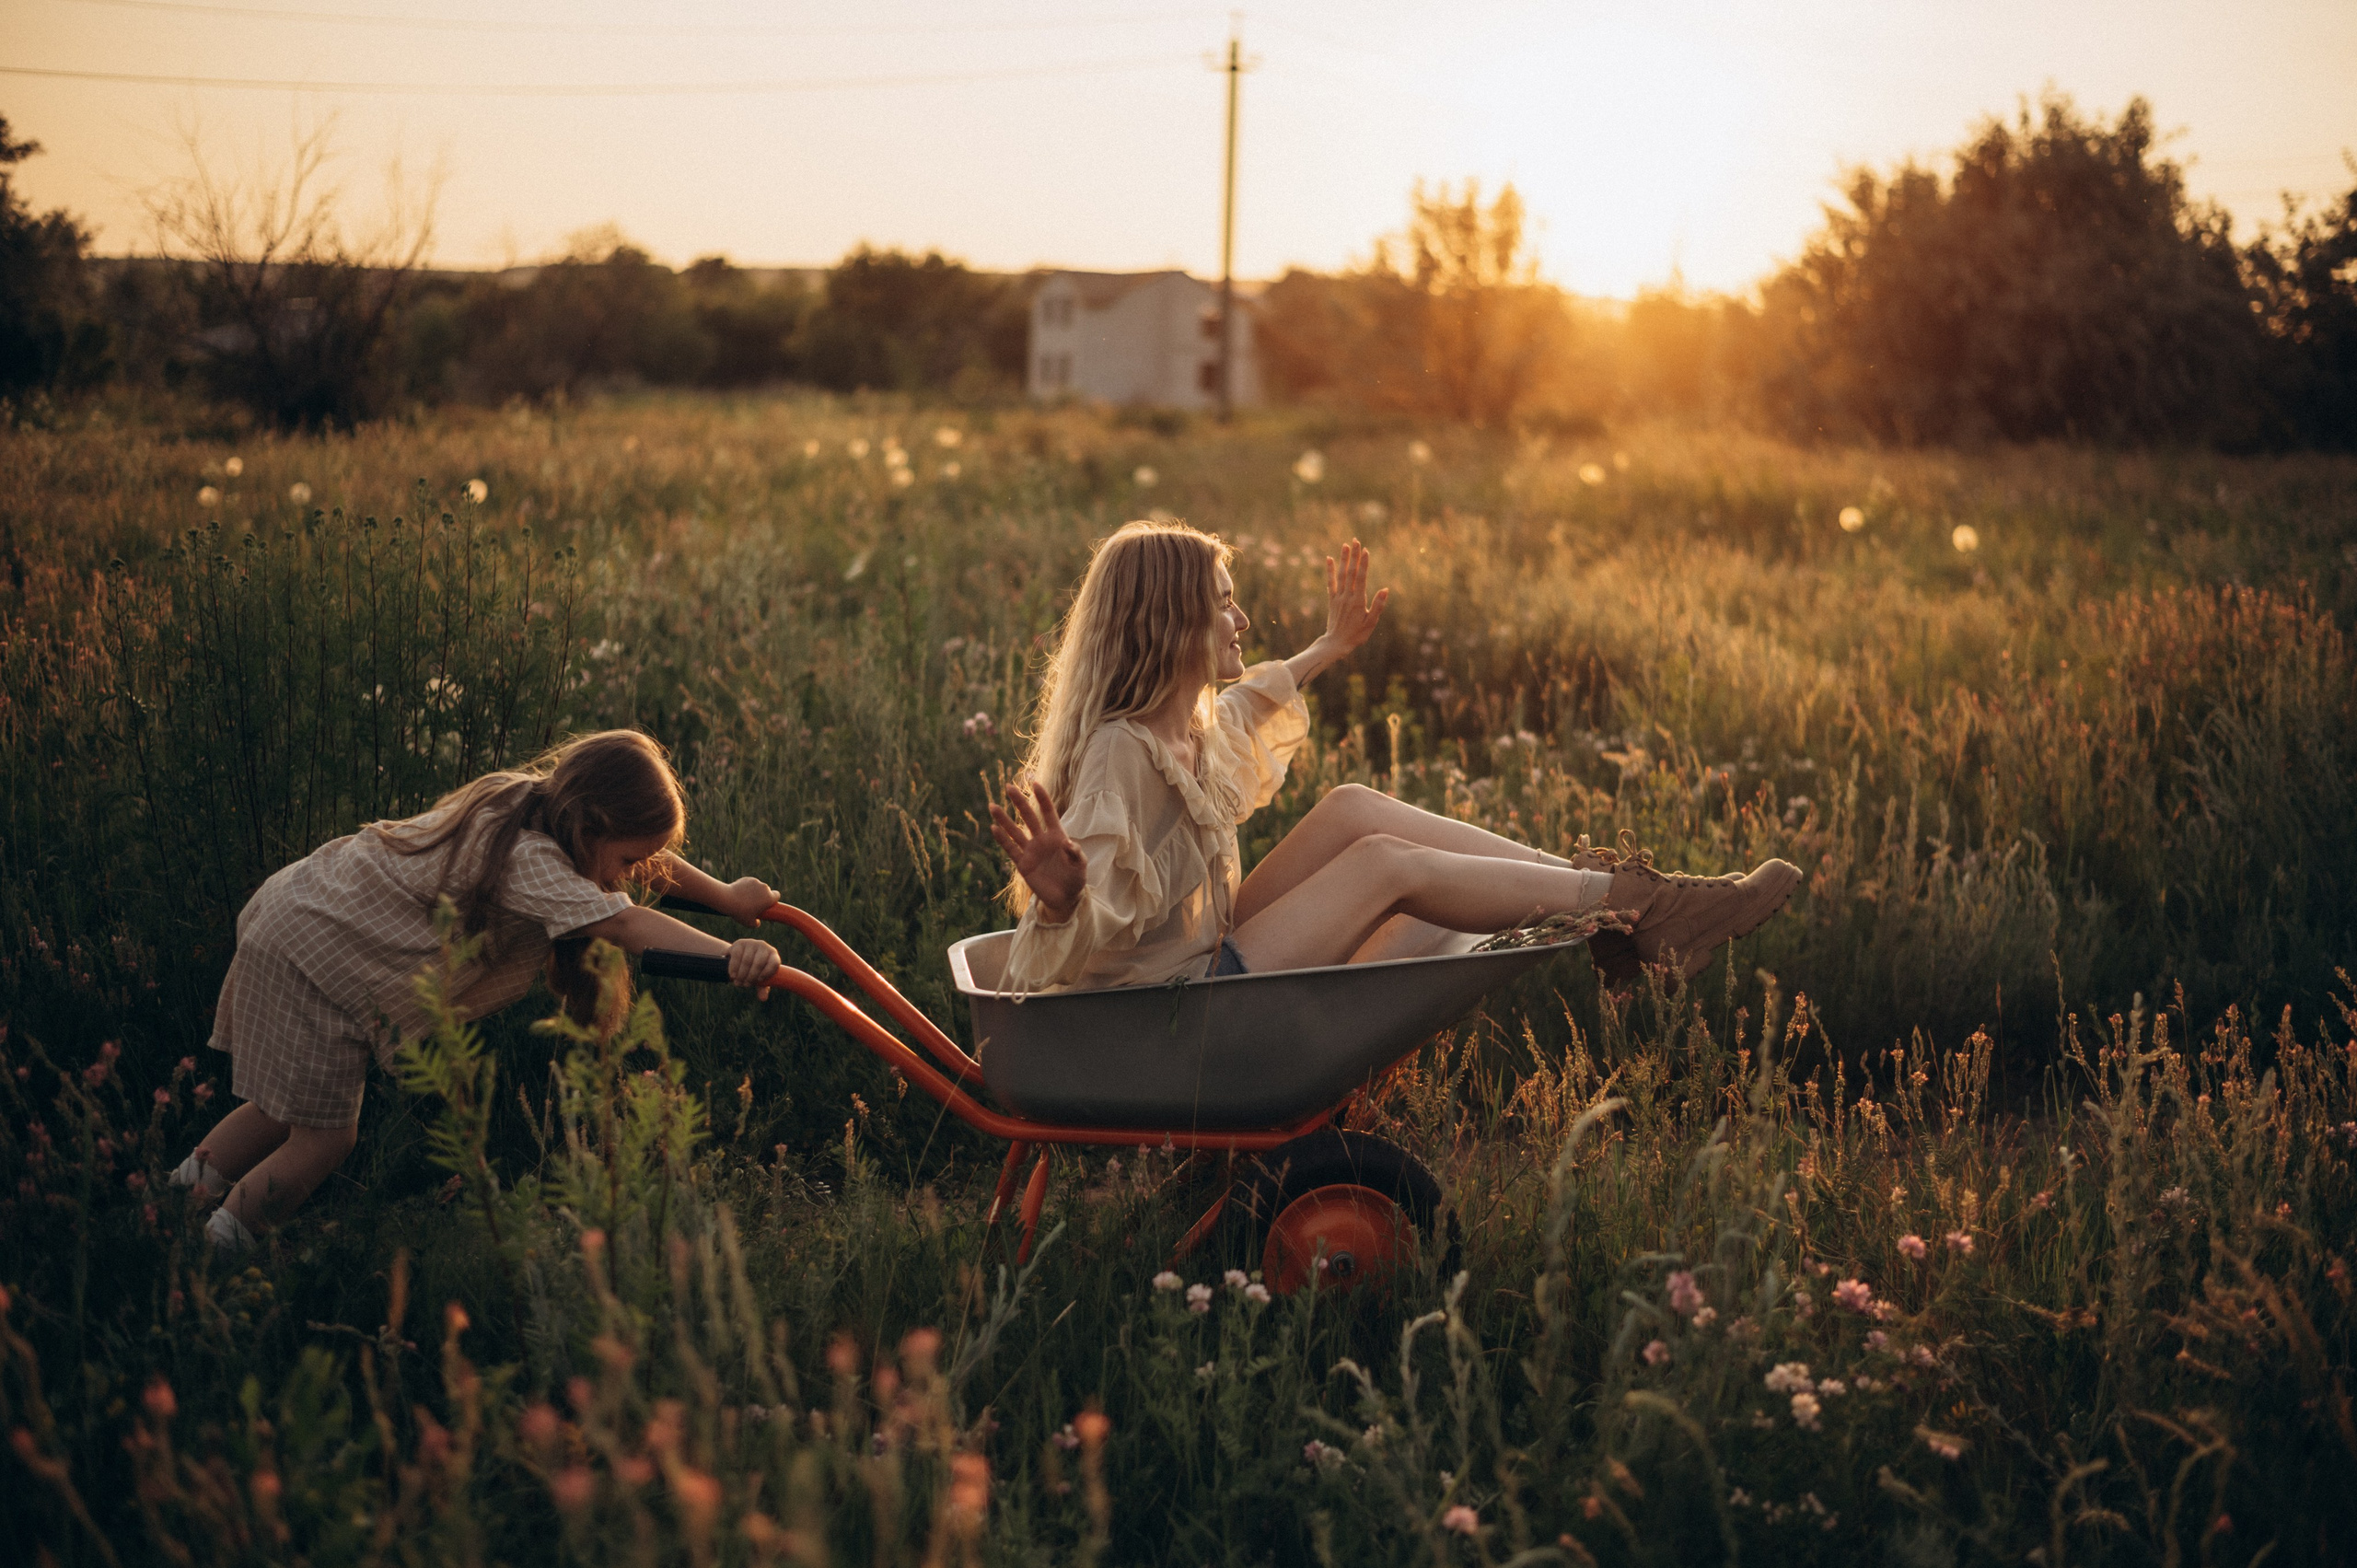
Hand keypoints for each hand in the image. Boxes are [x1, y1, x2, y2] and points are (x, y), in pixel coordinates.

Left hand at [721, 875, 777, 926]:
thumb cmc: (740, 912)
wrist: (728, 899)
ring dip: (755, 891)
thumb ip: (756, 923)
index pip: (777, 895)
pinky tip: (740, 893)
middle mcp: (765, 888)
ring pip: (758, 886)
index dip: (773, 899)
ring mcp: (756, 882)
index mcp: (769, 898)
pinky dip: (747, 887)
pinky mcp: (748, 879)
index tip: (767, 904)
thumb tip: (757, 922)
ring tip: (745, 899)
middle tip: (754, 903)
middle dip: (762, 895)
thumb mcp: (749, 923)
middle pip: (767, 890)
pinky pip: (750, 883)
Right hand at [727, 938, 780, 1000]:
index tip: (759, 981)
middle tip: (745, 985)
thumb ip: (763, 987)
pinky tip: (733, 975)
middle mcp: (764, 946)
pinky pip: (736, 956)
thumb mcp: (759, 978)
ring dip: (742, 974)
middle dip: (751, 976)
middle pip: (759, 963)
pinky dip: (734, 968)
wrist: (738, 957)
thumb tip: (763, 998)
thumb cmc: (753, 969)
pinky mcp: (740, 943)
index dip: (767, 973)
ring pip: (747, 961)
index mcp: (773, 955)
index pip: (774, 963)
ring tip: (738, 982)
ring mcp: (752, 943)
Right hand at [987, 781, 1086, 921]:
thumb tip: (1068, 843)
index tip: (1034, 784)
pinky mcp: (1023, 864)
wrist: (1065, 898)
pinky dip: (1002, 839)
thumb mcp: (1080, 866)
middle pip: (1028, 816)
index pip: (1048, 812)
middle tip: (1008, 787)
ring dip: (1004, 819)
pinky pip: (1010, 849)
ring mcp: (1031, 851)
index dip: (1042, 798)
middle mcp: (1041, 840)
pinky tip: (994, 828)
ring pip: (1015, 831)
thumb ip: (1076, 854)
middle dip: (1019, 802)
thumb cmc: (1075, 879)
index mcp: (1057, 836)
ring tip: (992, 806)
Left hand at [1319, 538, 1387, 658]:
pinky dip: (1330, 570)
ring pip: (1341, 575)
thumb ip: (1378, 606)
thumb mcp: (1371, 623)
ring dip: (1343, 559)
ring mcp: (1338, 597)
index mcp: (1358, 601)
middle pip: (1351, 572)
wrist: (1336, 643)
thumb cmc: (1357, 635)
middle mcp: (1347, 596)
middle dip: (1354, 556)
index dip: (1363, 563)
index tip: (1365, 550)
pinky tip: (1330, 559)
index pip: (1361, 578)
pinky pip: (1331, 582)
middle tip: (1356, 540)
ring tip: (1345, 545)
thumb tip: (1385, 590)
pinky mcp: (1332, 600)